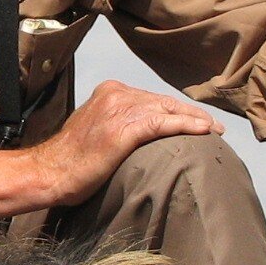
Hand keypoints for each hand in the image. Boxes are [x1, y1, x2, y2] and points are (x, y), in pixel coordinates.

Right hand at [33, 80, 222, 207]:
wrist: (50, 172)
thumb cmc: (71, 161)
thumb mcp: (96, 130)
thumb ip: (119, 123)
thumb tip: (143, 133)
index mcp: (109, 92)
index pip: (152, 98)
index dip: (177, 110)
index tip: (197, 120)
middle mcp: (116, 95)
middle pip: (164, 101)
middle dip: (192, 114)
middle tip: (215, 126)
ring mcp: (120, 110)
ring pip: (169, 110)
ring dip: (196, 120)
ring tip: (215, 131)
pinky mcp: (124, 128)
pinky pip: (164, 123)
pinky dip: (187, 126)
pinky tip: (204, 131)